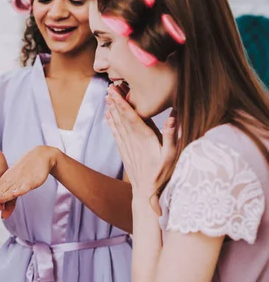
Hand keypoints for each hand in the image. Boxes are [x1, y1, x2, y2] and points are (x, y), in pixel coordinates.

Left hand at [0, 145, 57, 206]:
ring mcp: (19, 181)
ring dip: (1, 194)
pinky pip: (24, 187)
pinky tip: (15, 193)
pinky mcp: (30, 182)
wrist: (39, 157)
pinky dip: (19, 190)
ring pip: (9, 188)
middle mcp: (10, 181)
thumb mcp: (16, 188)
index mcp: (4, 182)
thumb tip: (3, 217)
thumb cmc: (26, 174)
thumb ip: (9, 202)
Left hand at [105, 85, 176, 203]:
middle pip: (122, 118)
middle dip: (115, 102)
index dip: (123, 103)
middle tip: (109, 87)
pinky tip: (108, 116)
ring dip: (112, 110)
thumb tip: (174, 116)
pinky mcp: (125, 152)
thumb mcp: (172, 156)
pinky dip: (111, 124)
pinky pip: (116, 134)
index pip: (131, 116)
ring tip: (107, 97)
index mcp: (145, 138)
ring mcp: (128, 147)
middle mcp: (133, 141)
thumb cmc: (163, 174)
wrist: (147, 193)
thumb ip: (171, 135)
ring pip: (118, 124)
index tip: (115, 91)